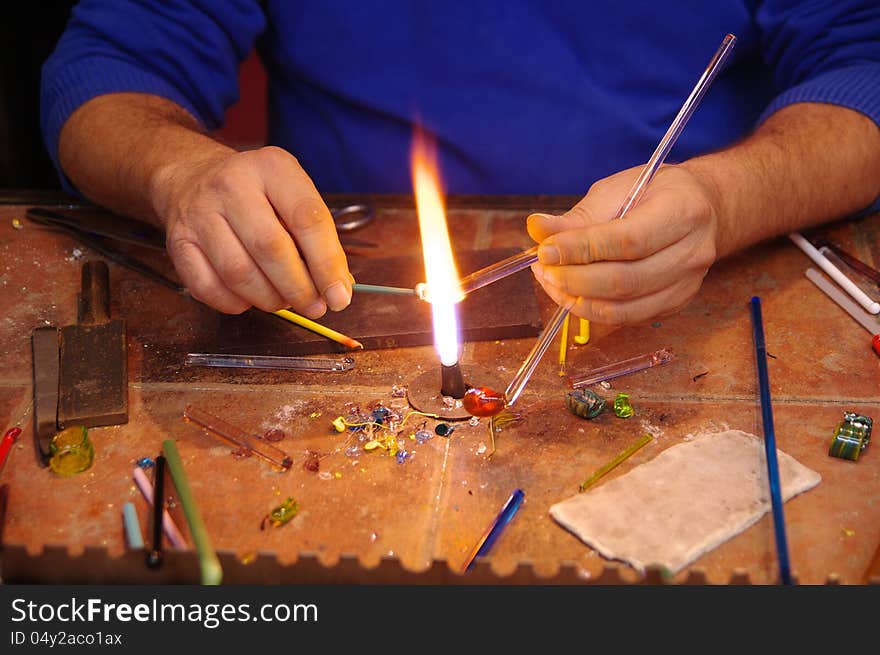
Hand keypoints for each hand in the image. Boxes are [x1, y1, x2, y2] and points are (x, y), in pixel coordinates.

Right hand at [156, 145, 351, 315]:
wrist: (192, 176)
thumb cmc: (258, 195)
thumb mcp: (293, 197)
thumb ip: (319, 239)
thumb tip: (339, 288)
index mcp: (272, 167)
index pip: (307, 219)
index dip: (328, 264)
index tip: (340, 296)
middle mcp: (232, 184)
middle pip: (271, 248)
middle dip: (299, 288)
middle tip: (315, 307)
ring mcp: (199, 212)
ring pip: (239, 273)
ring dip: (270, 300)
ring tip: (285, 302)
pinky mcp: (178, 241)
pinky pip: (209, 288)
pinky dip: (236, 304)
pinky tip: (251, 298)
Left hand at [527, 164, 720, 324]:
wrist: (700, 209)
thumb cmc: (654, 194)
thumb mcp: (617, 190)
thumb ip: (578, 215)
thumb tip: (536, 228)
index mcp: (682, 211)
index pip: (628, 240)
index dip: (581, 249)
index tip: (546, 249)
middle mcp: (692, 252)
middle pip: (625, 280)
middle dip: (574, 279)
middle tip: (544, 268)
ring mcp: (687, 284)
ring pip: (624, 308)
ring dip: (577, 300)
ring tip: (551, 281)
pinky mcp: (674, 304)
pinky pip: (627, 318)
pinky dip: (592, 311)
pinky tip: (572, 294)